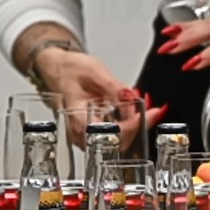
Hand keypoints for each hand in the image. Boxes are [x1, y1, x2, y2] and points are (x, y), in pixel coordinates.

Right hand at [32, 47, 164, 148]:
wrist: (57, 68)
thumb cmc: (69, 69)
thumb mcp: (93, 71)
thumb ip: (113, 86)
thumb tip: (131, 96)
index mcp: (77, 117)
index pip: (107, 133)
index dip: (131, 126)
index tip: (148, 114)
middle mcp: (80, 131)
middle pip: (115, 142)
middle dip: (137, 127)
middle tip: (152, 112)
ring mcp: (87, 133)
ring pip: (117, 140)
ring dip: (134, 125)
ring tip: (143, 108)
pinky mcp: (94, 130)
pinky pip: (115, 133)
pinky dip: (128, 122)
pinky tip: (133, 109)